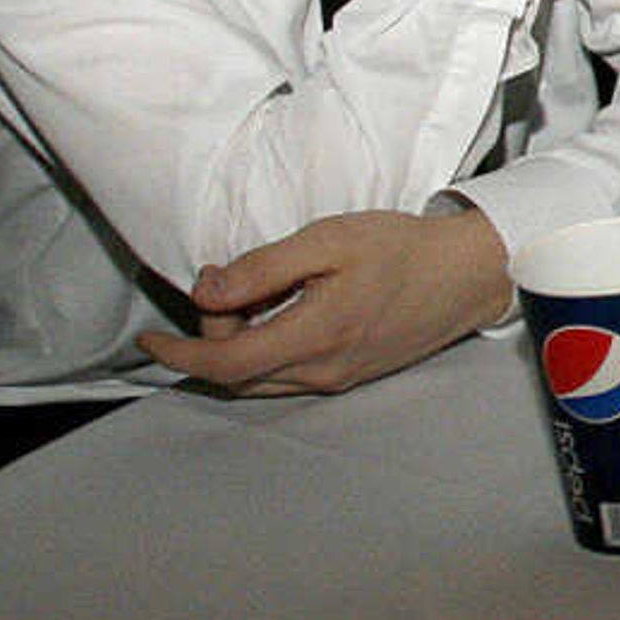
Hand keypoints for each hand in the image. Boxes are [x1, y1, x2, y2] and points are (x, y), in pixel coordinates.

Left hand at [135, 204, 513, 395]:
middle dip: (211, 337)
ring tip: (252, 297)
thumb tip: (206, 292)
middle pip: (237, 374)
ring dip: (238, 348)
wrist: (469, 273)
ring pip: (262, 380)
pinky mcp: (353, 375)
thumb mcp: (328, 239)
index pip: (223, 363)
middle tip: (226, 282)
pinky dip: (267, 352)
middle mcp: (322, 370)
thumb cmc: (403, 248)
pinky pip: (290, 377)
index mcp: (314, 335)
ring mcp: (339, 378)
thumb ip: (263, 267)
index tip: (149, 339)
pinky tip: (283, 313)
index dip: (178, 354)